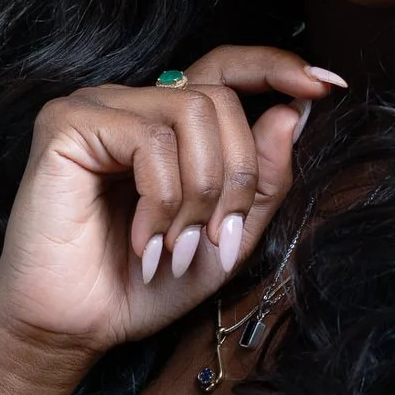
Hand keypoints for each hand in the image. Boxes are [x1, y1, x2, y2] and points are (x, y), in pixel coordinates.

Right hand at [0, 45, 346, 393]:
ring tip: (176, 246)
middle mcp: (132, 103)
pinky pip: (150, 140)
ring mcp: (97, 107)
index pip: (227, 69)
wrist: (76, 326)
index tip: (327, 85)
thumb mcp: (227, 236)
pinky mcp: (67, 123)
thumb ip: (264, 180)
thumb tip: (294, 113)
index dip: (276, 68)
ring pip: (192, 113)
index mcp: (168, 123)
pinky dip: (163, 198)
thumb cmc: (142, 284)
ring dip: (200, 194)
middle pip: (220, 100)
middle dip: (236, 178)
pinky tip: (146, 240)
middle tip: (215, 239)